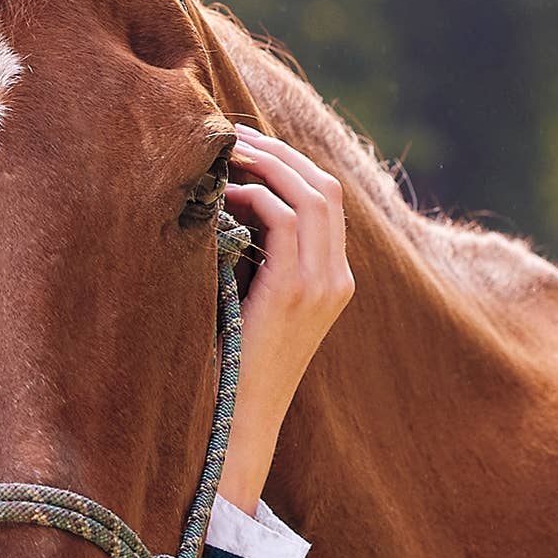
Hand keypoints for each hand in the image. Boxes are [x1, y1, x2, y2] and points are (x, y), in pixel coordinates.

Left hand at [218, 126, 355, 513]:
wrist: (238, 421)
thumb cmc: (230, 365)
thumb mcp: (248, 303)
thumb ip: (252, 260)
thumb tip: (221, 206)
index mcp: (331, 280)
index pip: (325, 201)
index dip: (289, 166)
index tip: (248, 149)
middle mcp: (336, 279)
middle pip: (324, 188)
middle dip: (280, 154)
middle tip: (234, 136)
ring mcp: (323, 285)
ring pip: (311, 196)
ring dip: (268, 166)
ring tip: (228, 153)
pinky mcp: (297, 293)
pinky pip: (286, 222)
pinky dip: (257, 199)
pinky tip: (226, 196)